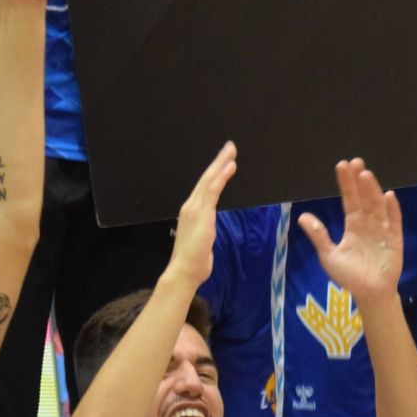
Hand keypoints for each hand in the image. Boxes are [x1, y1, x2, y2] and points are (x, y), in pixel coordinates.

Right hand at [166, 142, 238, 288]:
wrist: (185, 270)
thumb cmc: (194, 258)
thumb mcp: (202, 237)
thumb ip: (205, 227)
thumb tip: (208, 225)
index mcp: (191, 210)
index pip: (204, 186)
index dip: (214, 171)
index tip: (224, 159)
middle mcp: (191, 205)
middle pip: (206, 178)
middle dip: (218, 161)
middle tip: (230, 146)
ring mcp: (195, 208)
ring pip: (209, 180)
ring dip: (220, 164)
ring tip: (231, 151)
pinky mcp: (202, 213)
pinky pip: (213, 190)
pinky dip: (221, 176)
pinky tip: (230, 166)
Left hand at [297, 159, 403, 304]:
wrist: (369, 294)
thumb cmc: (350, 276)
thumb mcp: (329, 255)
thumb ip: (319, 236)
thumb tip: (302, 216)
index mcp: (353, 225)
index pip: (349, 200)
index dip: (346, 184)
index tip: (342, 165)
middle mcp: (368, 223)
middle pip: (364, 198)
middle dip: (359, 181)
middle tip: (356, 161)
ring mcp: (382, 230)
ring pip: (377, 206)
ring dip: (372, 191)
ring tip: (366, 175)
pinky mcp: (394, 240)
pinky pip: (394, 222)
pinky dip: (392, 210)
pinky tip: (389, 196)